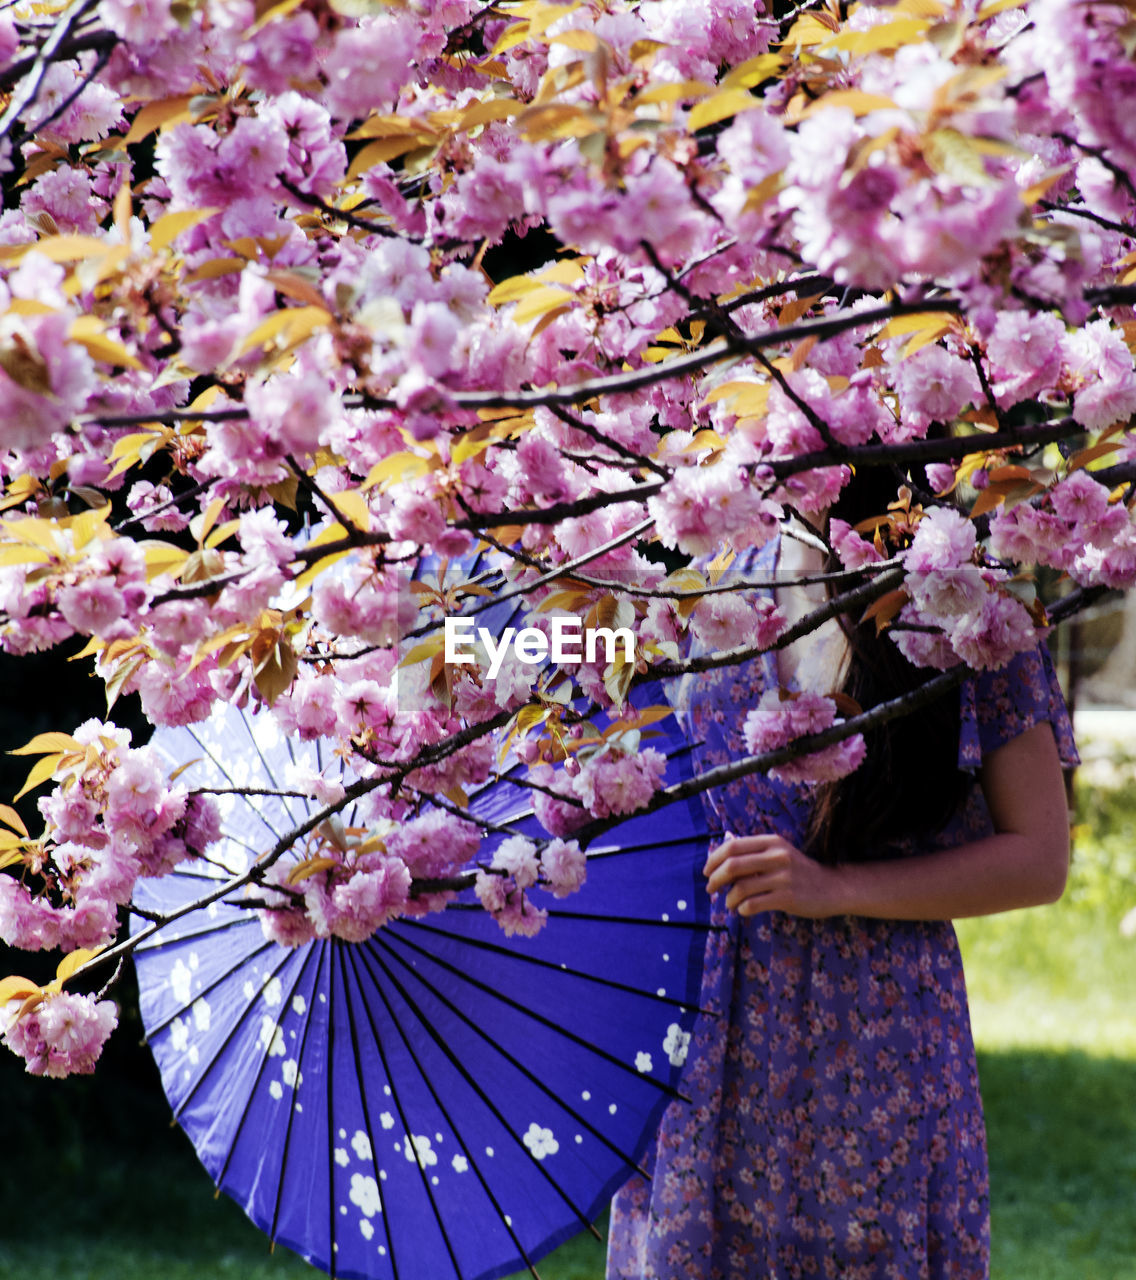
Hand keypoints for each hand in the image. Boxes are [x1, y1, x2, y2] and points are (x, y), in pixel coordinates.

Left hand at [703, 833, 847, 918]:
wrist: (833, 887)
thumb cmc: (799, 871)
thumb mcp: (779, 852)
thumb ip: (753, 852)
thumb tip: (721, 854)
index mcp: (771, 842)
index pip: (732, 846)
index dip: (714, 859)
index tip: (706, 871)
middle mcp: (777, 856)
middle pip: (733, 866)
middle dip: (715, 879)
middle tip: (710, 889)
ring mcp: (783, 877)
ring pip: (741, 888)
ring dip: (728, 898)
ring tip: (729, 903)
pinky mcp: (788, 898)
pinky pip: (753, 904)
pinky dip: (742, 909)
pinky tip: (743, 910)